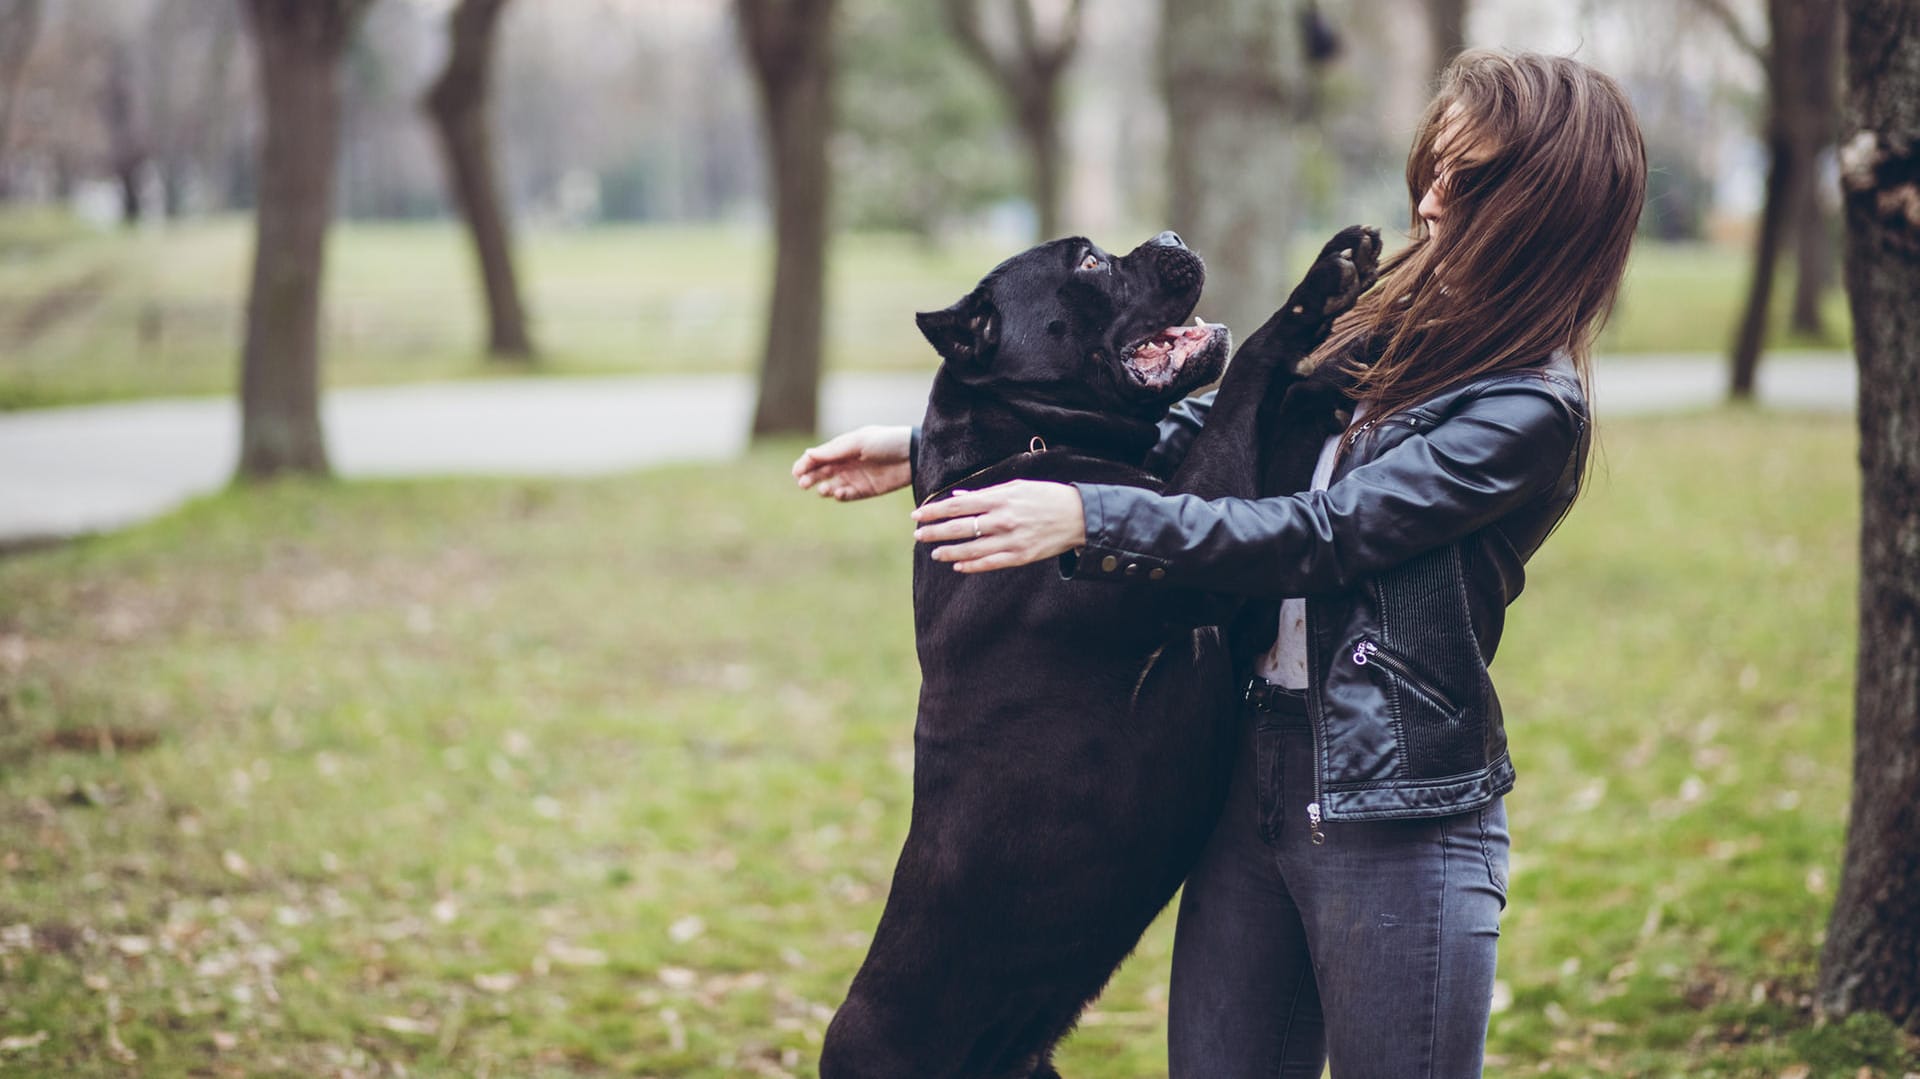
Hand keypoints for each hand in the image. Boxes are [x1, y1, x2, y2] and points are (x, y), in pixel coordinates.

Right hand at [793, 425, 912, 500]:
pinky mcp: (865, 490)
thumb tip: (808, 454)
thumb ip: (834, 451)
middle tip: (803, 484)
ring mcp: (855, 477)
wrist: (913, 455)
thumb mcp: (858, 443)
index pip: (817, 457)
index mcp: (842, 448)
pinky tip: (839, 493)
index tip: (796, 473)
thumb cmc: (885, 441)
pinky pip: (847, 496)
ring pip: (831, 486)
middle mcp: (845, 463)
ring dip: (824, 488)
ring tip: (824, 489)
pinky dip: (840, 496)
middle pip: (821, 472)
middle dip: (810, 478)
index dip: (805, 464)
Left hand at [910, 480, 1085, 572]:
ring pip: (971, 549)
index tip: (917, 515)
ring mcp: (1011, 540)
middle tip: (917, 535)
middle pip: (960, 527)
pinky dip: (971, 565)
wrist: (1079, 516)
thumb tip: (959, 497)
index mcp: (1001, 498)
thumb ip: (986, 494)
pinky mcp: (1021, 557)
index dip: (935, 511)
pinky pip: (990, 563)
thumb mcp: (1016, 487)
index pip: (958, 505)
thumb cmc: (1046, 496)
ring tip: (934, 553)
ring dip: (949, 552)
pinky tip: (957, 565)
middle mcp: (1003, 519)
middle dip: (935, 532)